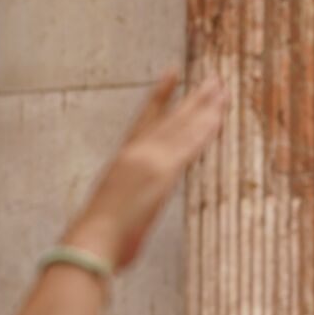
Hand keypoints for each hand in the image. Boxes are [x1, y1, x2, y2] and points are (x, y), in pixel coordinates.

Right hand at [58, 72, 229, 269]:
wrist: (92, 242)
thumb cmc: (97, 238)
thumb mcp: (112, 214)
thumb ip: (127, 206)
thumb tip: (133, 215)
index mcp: (123, 160)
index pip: (146, 119)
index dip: (161, 95)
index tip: (172, 72)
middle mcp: (137, 152)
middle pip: (171, 117)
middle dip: (194, 98)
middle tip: (214, 79)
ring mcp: (150, 159)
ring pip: (183, 125)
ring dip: (205, 106)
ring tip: (222, 86)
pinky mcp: (163, 172)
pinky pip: (190, 145)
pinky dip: (205, 128)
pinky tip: (220, 115)